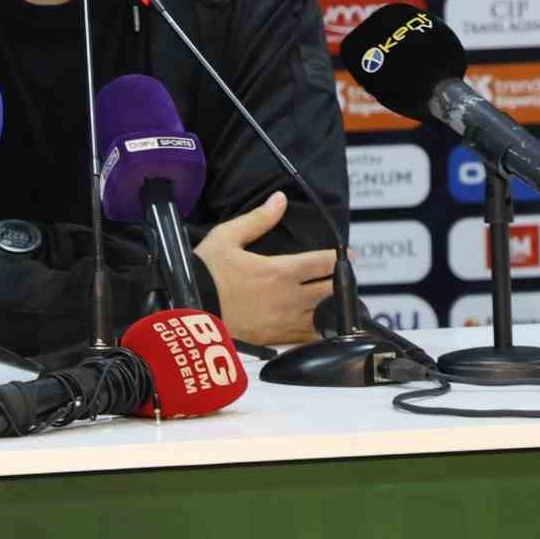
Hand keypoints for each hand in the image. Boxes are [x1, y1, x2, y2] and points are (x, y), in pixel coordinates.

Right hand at [192, 192, 334, 345]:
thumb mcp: (228, 237)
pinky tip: (321, 328)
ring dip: (334, 308)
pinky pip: (306, 337)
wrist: (189, 310)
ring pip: (324, 317)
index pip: (323, 263)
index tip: (350, 255)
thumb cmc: (206, 272)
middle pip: (331, 291)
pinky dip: (318, 331)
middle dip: (342, 283)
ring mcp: (284, 321)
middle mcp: (289, 297)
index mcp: (281, 271)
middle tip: (347, 277)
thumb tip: (280, 199)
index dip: (341, 258)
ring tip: (340, 303)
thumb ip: (258, 219)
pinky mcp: (275, 339)